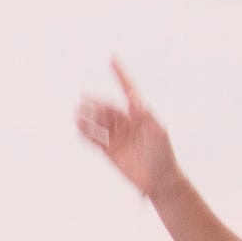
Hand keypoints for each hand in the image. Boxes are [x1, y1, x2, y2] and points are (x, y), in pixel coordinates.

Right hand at [75, 58, 186, 199]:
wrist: (160, 181)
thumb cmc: (163, 155)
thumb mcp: (157, 133)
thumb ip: (146, 115)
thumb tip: (133, 97)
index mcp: (141, 115)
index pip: (129, 90)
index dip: (121, 75)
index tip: (113, 59)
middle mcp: (129, 123)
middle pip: (109, 108)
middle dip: (97, 103)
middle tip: (84, 100)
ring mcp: (118, 137)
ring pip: (100, 122)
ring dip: (89, 118)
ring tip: (77, 114)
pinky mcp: (110, 151)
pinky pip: (95, 139)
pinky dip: (87, 133)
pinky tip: (78, 128)